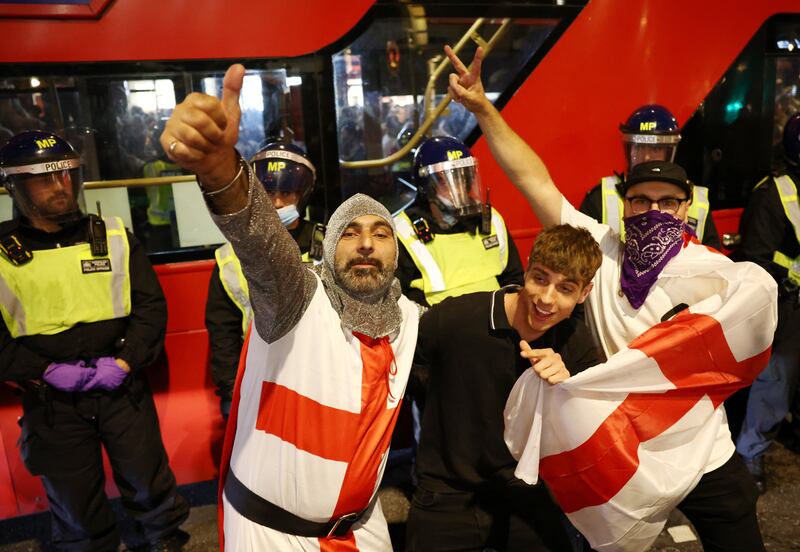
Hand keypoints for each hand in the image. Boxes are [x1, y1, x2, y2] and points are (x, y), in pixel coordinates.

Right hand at [42, 360, 93, 391]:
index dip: (92, 371)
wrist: (51, 374)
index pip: (92, 372)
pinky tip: (75, 383)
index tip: (90, 370)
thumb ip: (80, 364)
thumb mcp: (72, 364)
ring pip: (84, 384)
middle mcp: (80, 379)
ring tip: (79, 379)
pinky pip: (78, 388)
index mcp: (81, 372)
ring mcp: (76, 385)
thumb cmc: (61, 367)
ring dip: (83, 382)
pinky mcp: (71, 389)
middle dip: (88, 376)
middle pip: (89, 379)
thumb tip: (84, 364)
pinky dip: (78, 386)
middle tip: (87, 375)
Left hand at [81, 357, 128, 391]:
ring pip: (102, 386)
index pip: (88, 387)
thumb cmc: (111, 364)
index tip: (83, 387)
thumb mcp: (101, 361)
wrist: (123, 366)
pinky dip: (108, 384)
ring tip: (104, 378)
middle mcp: (102, 384)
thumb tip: (90, 363)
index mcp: (98, 379)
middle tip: (95, 379)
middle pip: (95, 387)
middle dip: (94, 384)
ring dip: (101, 383)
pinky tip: (109, 379)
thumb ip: (94, 364)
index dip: (84, 387)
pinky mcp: (114, 387)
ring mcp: (108, 386)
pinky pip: (109, 387)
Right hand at [160, 64, 244, 189]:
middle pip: (200, 121)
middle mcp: (180, 109)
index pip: (210, 105)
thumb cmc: (222, 133)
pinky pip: (183, 150)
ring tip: (206, 146)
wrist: (216, 158)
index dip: (221, 120)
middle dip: (214, 135)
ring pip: (192, 137)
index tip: (222, 125)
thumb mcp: (231, 112)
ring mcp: (171, 125)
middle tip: (215, 139)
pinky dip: (195, 155)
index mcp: (194, 99)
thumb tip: (239, 66)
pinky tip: (196, 154)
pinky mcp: (166, 142)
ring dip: (206, 146)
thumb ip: (232, 90)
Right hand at [444, 45, 490, 114]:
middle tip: (446, 47)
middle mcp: (466, 77)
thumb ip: (462, 92)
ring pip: (451, 82)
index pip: (476, 66)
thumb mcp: (471, 98)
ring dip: (454, 91)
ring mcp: (460, 81)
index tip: (480, 48)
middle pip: (457, 64)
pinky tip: (459, 100)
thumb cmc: (477, 101)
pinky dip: (453, 95)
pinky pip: (450, 89)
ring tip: (460, 98)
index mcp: (474, 77)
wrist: (476, 107)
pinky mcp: (456, 87)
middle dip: (451, 56)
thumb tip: (453, 87)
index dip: (478, 57)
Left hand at [519, 341, 569, 383]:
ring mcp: (562, 365)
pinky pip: (551, 380)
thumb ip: (529, 351)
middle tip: (542, 371)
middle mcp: (556, 356)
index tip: (522, 354)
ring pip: (544, 374)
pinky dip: (550, 381)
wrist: (557, 377)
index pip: (537, 352)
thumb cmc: (544, 367)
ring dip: (544, 377)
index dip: (529, 354)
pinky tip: (554, 378)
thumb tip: (521, 341)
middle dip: (538, 371)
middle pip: (538, 367)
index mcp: (549, 351)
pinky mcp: (565, 374)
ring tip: (548, 375)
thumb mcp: (535, 359)